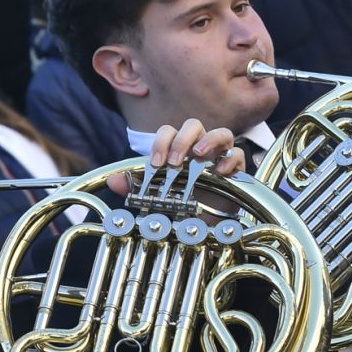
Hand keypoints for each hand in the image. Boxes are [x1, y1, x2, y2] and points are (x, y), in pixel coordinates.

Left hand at [106, 120, 243, 194]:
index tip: (155, 163)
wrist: (206, 226)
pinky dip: (231, 159)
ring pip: (221, 132)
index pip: (168, 132)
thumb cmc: (182, 205)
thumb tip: (114, 181)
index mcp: (178, 150)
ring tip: (199, 155)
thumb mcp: (156, 198)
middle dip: (182, 140)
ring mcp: (220, 156)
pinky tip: (221, 171)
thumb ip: (135, 187)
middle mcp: (199, 148)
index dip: (161, 142)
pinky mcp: (237, 168)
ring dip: (209, 140)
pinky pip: (238, 154)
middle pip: (193, 125)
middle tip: (174, 162)